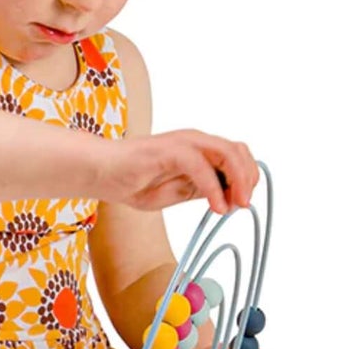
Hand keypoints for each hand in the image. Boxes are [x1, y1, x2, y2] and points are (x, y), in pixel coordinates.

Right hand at [102, 132, 258, 216]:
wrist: (100, 173)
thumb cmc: (134, 181)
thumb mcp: (178, 192)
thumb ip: (202, 190)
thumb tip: (230, 197)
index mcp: (199, 149)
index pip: (237, 154)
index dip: (247, 177)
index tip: (243, 203)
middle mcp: (195, 141)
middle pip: (238, 151)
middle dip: (247, 179)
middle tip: (244, 205)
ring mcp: (182, 143)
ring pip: (226, 153)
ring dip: (237, 180)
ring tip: (234, 206)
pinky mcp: (168, 150)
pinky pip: (200, 166)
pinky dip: (213, 188)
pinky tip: (215, 208)